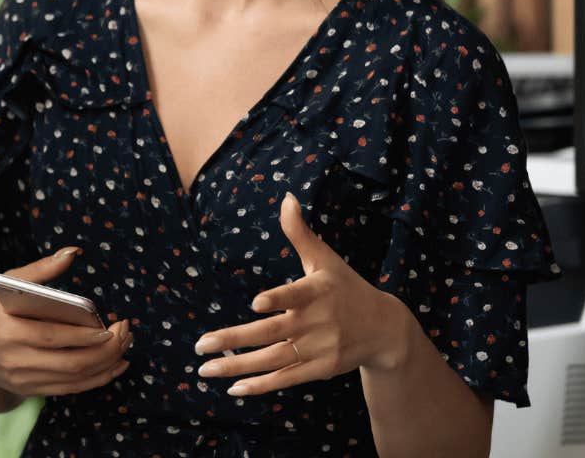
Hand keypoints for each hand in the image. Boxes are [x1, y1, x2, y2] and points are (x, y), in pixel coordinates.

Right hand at [0, 247, 133, 397]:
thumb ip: (40, 269)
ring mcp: (23, 379)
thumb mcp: (6, 283)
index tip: (111, 326)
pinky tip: (114, 366)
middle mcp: (15, 359)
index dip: (86, 335)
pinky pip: (71, 389)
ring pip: (75, 378)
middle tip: (125, 333)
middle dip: (106, 350)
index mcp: (7, 329)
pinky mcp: (31, 391)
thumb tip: (73, 252)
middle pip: (71, 362)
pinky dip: (97, 379)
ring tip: (124, 346)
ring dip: (106, 365)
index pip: (53, 336)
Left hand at [193, 193, 413, 395]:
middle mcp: (316, 322)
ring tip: (205, 369)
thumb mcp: (325, 259)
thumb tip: (287, 197)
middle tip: (200, 345)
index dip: (277, 300)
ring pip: (273, 360)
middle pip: (271, 333)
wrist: (385, 329)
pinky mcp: (320, 369)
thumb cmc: (347, 287)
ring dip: (238, 367)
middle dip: (234, 340)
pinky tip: (233, 388)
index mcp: (316, 292)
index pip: (295, 295)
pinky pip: (286, 378)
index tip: (256, 304)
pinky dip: (261, 385)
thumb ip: (300, 232)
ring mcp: (319, 349)